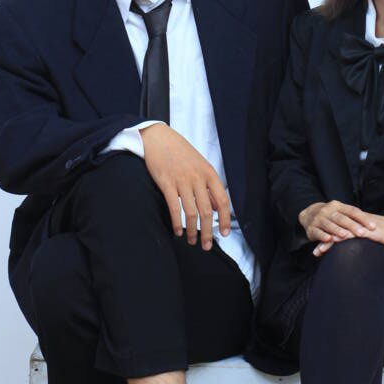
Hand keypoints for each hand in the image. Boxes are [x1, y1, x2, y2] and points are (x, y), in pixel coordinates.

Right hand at [141, 123, 230, 248]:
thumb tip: (216, 208)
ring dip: (193, 231)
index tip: (225, 233)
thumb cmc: (180, 152)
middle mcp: (197, 177)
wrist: (158, 138)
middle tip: (206, 246)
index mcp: (209, 172)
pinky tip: (178, 231)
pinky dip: (177, 223)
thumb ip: (209, 186)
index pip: (222, 200)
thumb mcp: (200, 165)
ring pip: (191, 212)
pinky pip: (174, 208)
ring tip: (192, 241)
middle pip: (207, 211)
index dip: (225, 219)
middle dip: (208, 232)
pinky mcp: (166, 183)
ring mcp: (182, 180)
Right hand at [298, 200, 374, 245]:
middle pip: (341, 218)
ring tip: (346, 236)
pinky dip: (323, 236)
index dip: (363, 218)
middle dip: (352, 225)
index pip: (352, 211)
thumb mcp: (340, 212)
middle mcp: (328, 210)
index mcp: (338, 206)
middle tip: (362, 233)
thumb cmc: (331, 215)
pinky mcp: (311, 228)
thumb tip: (373, 224)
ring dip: (337, 230)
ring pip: (329, 224)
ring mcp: (319, 218)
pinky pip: (318, 232)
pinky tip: (329, 240)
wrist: (308, 214)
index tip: (373, 227)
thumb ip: (353, 217)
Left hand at [311, 211, 383, 255]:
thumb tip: (356, 249)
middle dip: (323, 241)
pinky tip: (334, 243)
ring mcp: (360, 226)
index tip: (317, 247)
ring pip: (340, 232)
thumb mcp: (372, 237)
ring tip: (318, 252)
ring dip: (328, 242)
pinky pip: (351, 234)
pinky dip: (341, 238)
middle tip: (314, 252)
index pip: (337, 229)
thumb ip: (363, 240)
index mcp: (355, 224)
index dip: (327, 237)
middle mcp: (355, 223)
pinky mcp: (367, 231)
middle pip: (335, 230)